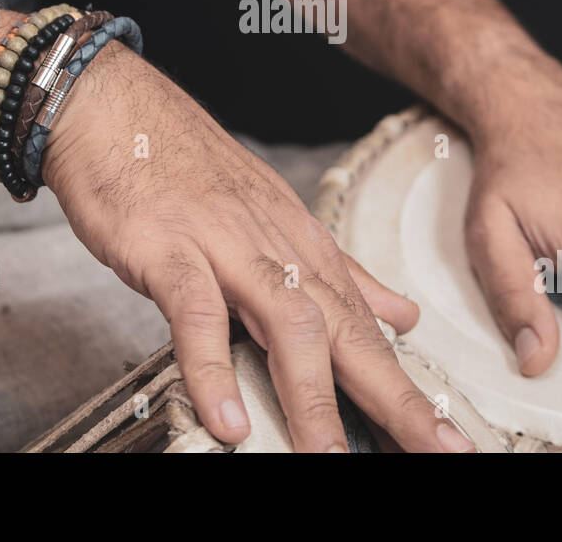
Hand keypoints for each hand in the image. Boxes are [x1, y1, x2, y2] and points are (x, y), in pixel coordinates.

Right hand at [43, 42, 474, 451]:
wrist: (116, 106)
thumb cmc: (185, 167)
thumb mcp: (273, 217)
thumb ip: (337, 274)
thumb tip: (401, 312)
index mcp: (302, 247)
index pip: (367, 326)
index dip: (408, 385)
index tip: (445, 436)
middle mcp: (276, 247)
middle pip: (347, 329)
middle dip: (395, 398)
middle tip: (435, 451)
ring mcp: (223, 245)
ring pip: (286, 322)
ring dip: (312, 396)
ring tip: (327, 455)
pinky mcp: (167, 248)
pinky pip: (195, 311)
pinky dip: (211, 367)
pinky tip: (227, 417)